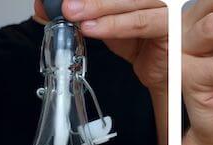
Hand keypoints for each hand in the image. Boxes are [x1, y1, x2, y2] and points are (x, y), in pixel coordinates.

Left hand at [34, 0, 167, 93]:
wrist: (159, 70)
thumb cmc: (136, 41)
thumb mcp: (102, 24)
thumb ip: (79, 15)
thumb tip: (45, 9)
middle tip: (62, 4)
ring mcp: (162, 6)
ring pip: (127, 2)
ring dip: (96, 7)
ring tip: (71, 14)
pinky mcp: (167, 24)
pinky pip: (139, 22)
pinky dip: (113, 25)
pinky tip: (92, 28)